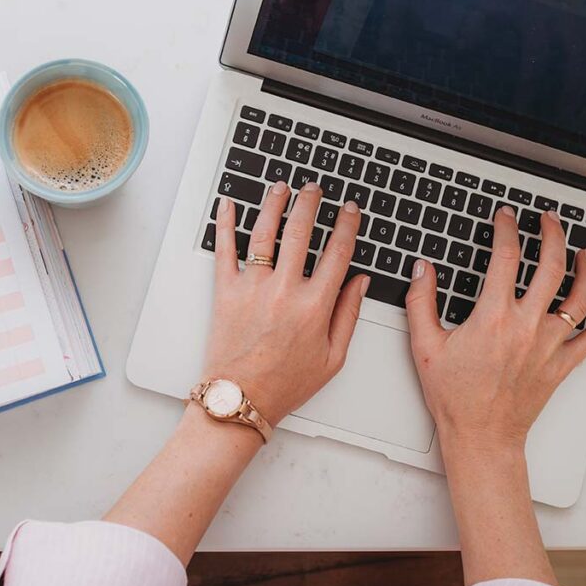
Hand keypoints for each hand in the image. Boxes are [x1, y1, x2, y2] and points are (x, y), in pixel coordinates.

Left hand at [205, 181, 369, 424]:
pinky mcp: (225, 291)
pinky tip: (228, 204)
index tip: (349, 210)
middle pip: (301, 231)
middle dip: (310, 203)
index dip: (347, 225)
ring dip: (274, 204)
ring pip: (265, 232)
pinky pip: (224, 249)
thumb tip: (361, 281)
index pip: (338, 252)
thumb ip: (349, 315)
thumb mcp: (333, 357)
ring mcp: (253, 287)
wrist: (241, 398)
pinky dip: (225, 223)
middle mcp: (284, 290)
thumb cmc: (285, 383)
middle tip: (314, 189)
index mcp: (315, 306)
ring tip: (280, 187)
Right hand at [404, 205, 585, 455]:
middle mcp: (526, 327)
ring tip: (584, 252)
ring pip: (579, 298)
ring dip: (585, 269)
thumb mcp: (424, 346)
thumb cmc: (454, 397)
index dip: (507, 230)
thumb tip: (423, 270)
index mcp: (493, 318)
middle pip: (551, 268)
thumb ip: (421, 302)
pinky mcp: (560, 365)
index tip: (505, 217)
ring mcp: (548, 345)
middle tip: (548, 221)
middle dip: (552, 236)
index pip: (506, 258)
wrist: (480, 435)